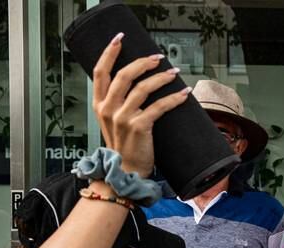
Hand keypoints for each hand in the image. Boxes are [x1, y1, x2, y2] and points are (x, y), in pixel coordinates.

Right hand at [93, 33, 189, 176]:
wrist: (126, 172)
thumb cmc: (124, 147)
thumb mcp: (113, 122)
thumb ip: (119, 103)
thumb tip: (138, 82)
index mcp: (100, 104)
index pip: (100, 71)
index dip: (110, 52)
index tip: (120, 38)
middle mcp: (108, 109)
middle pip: (124, 74)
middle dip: (143, 61)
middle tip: (158, 57)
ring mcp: (122, 118)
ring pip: (142, 87)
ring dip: (161, 77)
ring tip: (174, 72)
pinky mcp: (139, 127)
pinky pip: (159, 106)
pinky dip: (174, 97)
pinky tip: (183, 93)